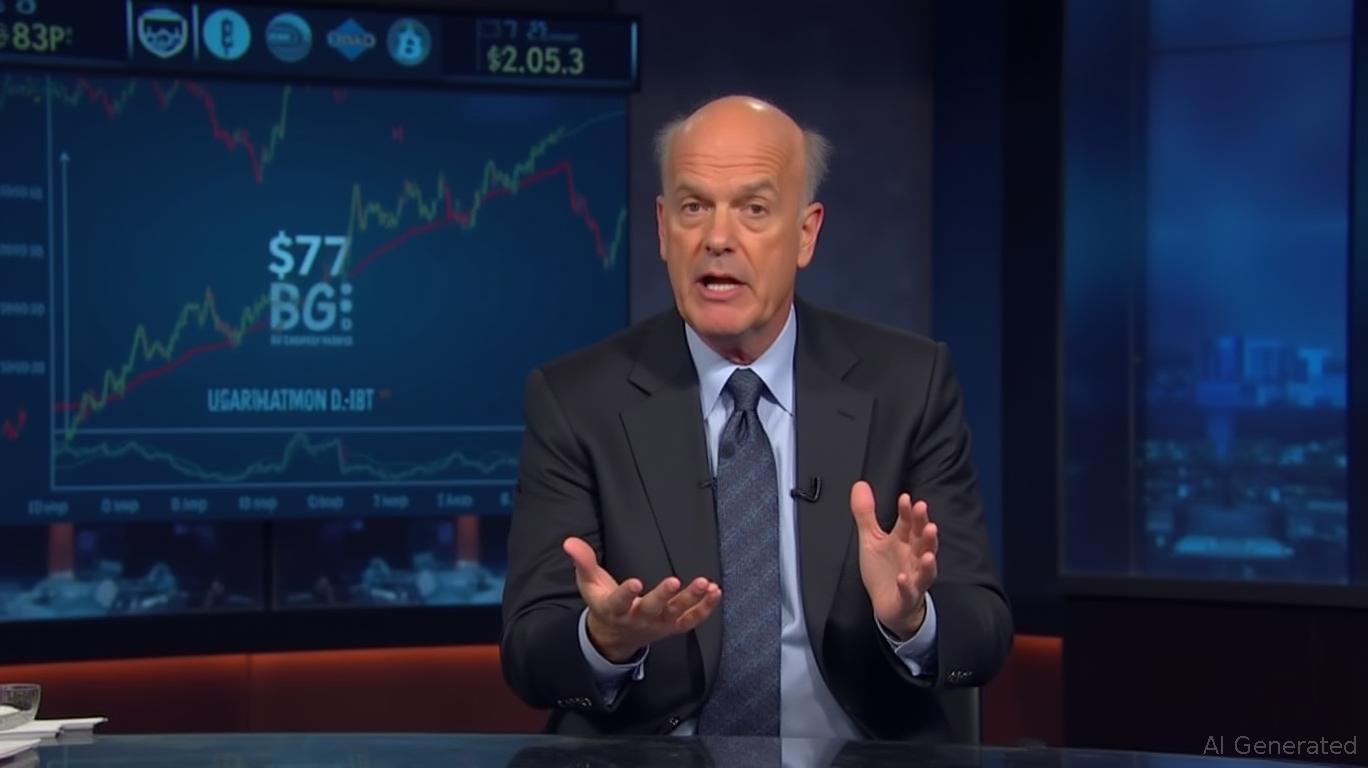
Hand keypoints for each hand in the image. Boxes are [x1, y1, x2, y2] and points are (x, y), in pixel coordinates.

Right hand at [563, 537, 721, 662]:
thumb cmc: (604, 604)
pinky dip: (705, 608)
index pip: (620, 601)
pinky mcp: (673, 626)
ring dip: (692, 598)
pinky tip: (715, 592)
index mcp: (615, 609)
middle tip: (675, 580)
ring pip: (676, 613)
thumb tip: (569, 542)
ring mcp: (658, 624)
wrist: (616, 636)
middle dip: (664, 595)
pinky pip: (692, 620)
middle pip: (652, 608)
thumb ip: (582, 562)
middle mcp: (638, 619)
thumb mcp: (589, 584)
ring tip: (706, 583)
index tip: (634, 583)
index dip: (626, 593)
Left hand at [849, 481, 938, 639]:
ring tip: (928, 550)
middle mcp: (913, 556)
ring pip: (925, 566)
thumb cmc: (885, 570)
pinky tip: (902, 577)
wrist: (889, 605)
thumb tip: (860, 485)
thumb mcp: (871, 539)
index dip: (907, 511)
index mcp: (904, 541)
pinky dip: (906, 585)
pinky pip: (909, 590)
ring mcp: (913, 576)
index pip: (909, 523)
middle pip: (921, 539)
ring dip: (927, 557)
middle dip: (923, 525)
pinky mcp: (907, 596)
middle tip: (922, 510)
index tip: (905, 498)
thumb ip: (866, 514)